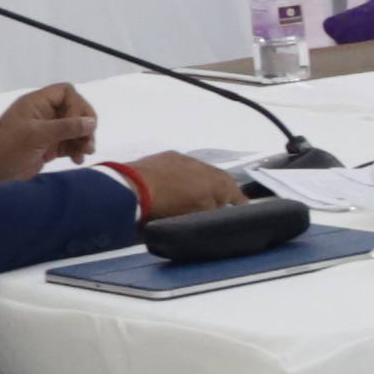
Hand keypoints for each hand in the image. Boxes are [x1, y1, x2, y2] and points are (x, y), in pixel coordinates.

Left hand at [0, 82, 96, 179]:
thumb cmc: (9, 147)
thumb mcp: (37, 135)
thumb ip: (66, 128)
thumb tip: (92, 122)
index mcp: (38, 103)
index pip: (66, 92)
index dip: (77, 105)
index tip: (76, 123)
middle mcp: (45, 113)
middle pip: (75, 111)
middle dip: (84, 126)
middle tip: (87, 141)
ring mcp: (48, 130)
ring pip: (76, 128)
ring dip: (84, 140)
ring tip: (85, 153)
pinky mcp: (50, 145)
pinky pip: (70, 143)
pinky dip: (77, 150)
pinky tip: (77, 160)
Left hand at [119, 150, 247, 220]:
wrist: (133, 188)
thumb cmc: (172, 207)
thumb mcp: (201, 217)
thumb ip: (215, 213)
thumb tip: (220, 211)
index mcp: (220, 181)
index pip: (238, 195)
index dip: (240, 207)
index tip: (239, 215)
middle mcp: (206, 165)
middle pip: (217, 182)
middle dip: (215, 194)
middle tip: (209, 209)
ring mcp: (183, 158)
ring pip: (196, 174)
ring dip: (195, 185)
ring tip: (186, 199)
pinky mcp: (163, 157)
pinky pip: (177, 170)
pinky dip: (176, 179)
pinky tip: (168, 189)